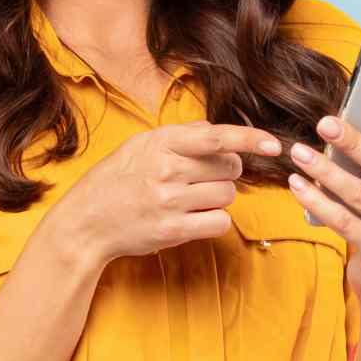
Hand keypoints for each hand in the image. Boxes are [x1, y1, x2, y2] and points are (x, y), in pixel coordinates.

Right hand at [49, 121, 286, 269]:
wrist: (85, 221)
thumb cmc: (114, 180)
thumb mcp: (139, 146)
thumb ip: (179, 136)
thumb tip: (216, 131)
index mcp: (161, 143)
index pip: (216, 137)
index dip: (250, 139)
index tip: (275, 144)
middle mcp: (167, 170)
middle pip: (230, 168)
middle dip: (225, 173)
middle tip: (202, 178)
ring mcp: (170, 201)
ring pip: (227, 195)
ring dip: (217, 198)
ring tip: (188, 199)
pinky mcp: (173, 230)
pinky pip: (219, 222)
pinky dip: (214, 221)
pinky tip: (193, 218)